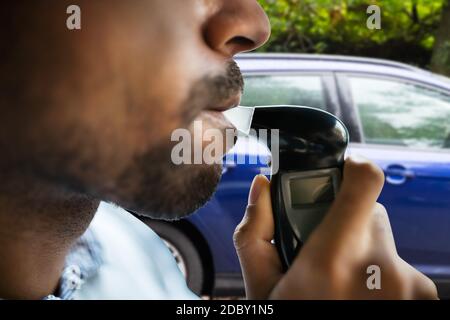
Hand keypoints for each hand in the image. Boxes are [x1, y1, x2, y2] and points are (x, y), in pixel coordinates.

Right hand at [233, 156, 437, 299]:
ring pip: (382, 243)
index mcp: (334, 259)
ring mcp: (410, 286)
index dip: (353, 169)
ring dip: (362, 254)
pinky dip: (381, 276)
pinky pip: (400, 268)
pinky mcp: (424, 297)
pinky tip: (360, 299)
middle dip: (345, 223)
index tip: (341, 173)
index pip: (366, 181)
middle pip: (369, 212)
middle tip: (324, 252)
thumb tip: (263, 187)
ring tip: (341, 286)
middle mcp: (380, 269)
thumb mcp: (263, 289)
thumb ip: (256, 232)